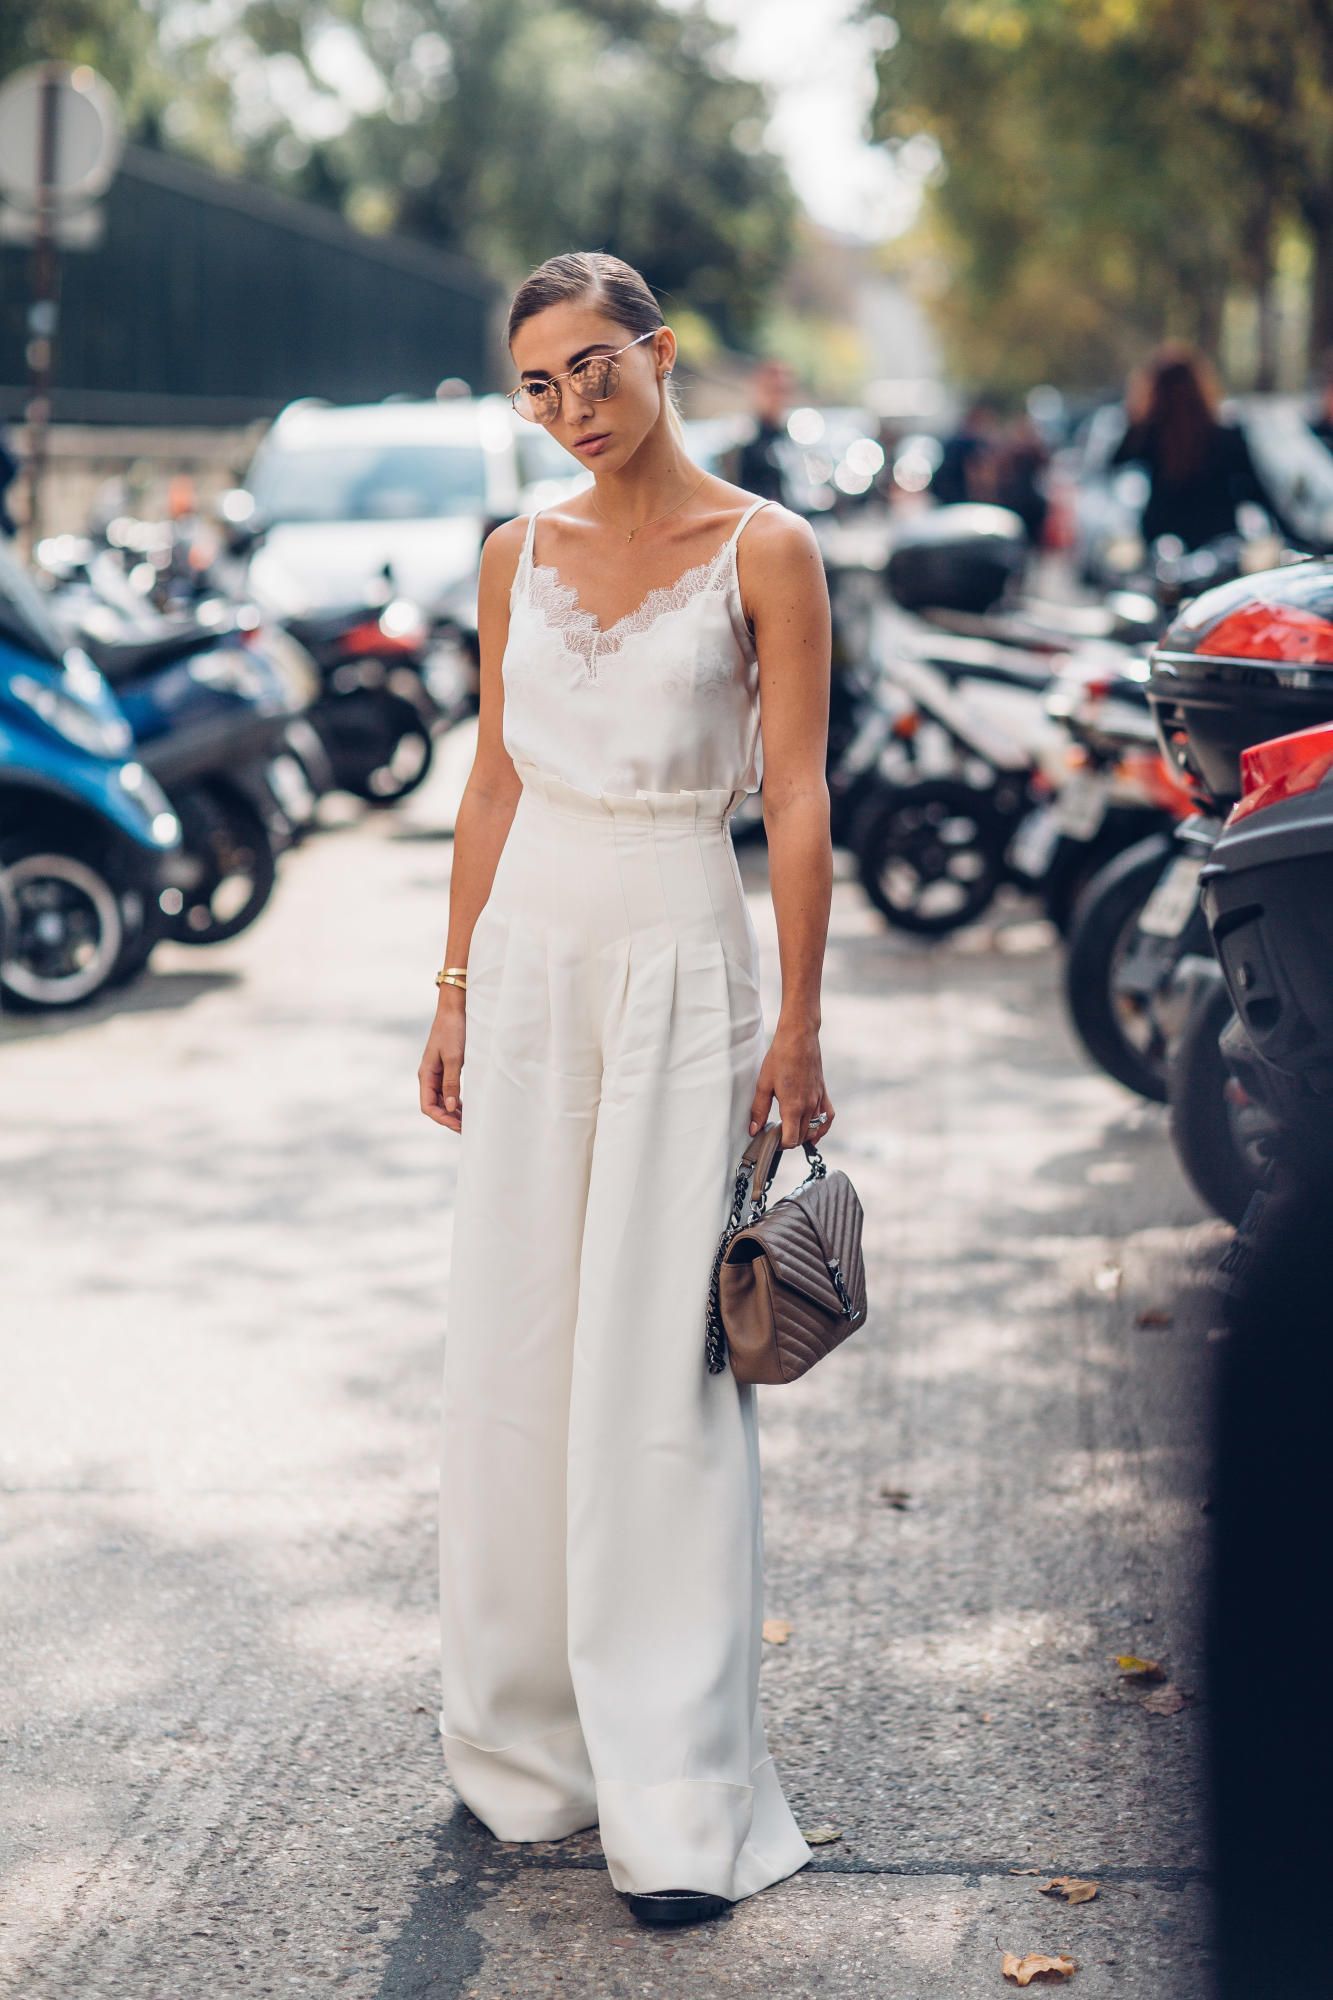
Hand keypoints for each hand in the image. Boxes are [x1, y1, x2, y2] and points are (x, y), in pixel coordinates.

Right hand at [419, 990, 464, 1131]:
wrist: (455, 1008)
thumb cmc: (453, 1031)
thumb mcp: (454, 1058)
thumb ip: (452, 1083)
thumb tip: (452, 1108)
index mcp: (426, 1074)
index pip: (428, 1106)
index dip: (442, 1119)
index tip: (459, 1125)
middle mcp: (429, 1076)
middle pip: (435, 1105)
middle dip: (449, 1118)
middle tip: (467, 1128)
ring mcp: (437, 1072)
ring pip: (442, 1099)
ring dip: (453, 1111)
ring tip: (469, 1120)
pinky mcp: (446, 1067)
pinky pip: (449, 1090)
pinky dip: (457, 1100)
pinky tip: (468, 1106)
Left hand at [747, 1018, 833, 1148]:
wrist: (799, 1038)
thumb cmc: (780, 1057)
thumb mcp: (763, 1084)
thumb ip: (759, 1110)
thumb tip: (753, 1129)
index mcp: (793, 1106)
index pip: (791, 1140)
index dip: (780, 1145)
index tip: (771, 1141)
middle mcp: (809, 1106)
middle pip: (802, 1136)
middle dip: (789, 1139)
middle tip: (776, 1134)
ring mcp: (818, 1100)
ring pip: (815, 1129)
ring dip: (803, 1135)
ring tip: (791, 1132)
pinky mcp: (823, 1092)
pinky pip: (828, 1116)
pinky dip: (822, 1127)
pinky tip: (815, 1131)